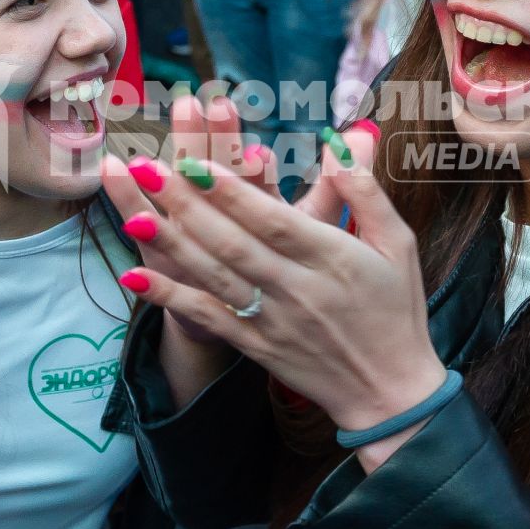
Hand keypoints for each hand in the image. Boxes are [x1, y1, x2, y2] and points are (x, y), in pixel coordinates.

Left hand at [117, 123, 448, 464]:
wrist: (389, 391)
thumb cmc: (396, 307)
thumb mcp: (397, 243)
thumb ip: (365, 191)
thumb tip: (345, 137)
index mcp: (333, 258)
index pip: (274, 221)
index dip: (233, 193)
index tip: (196, 161)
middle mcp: (297, 289)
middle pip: (233, 244)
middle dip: (186, 206)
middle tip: (144, 170)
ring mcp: (272, 321)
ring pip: (214, 277)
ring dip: (171, 245)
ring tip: (132, 214)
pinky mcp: (255, 346)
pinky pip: (208, 319)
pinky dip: (171, 299)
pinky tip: (135, 277)